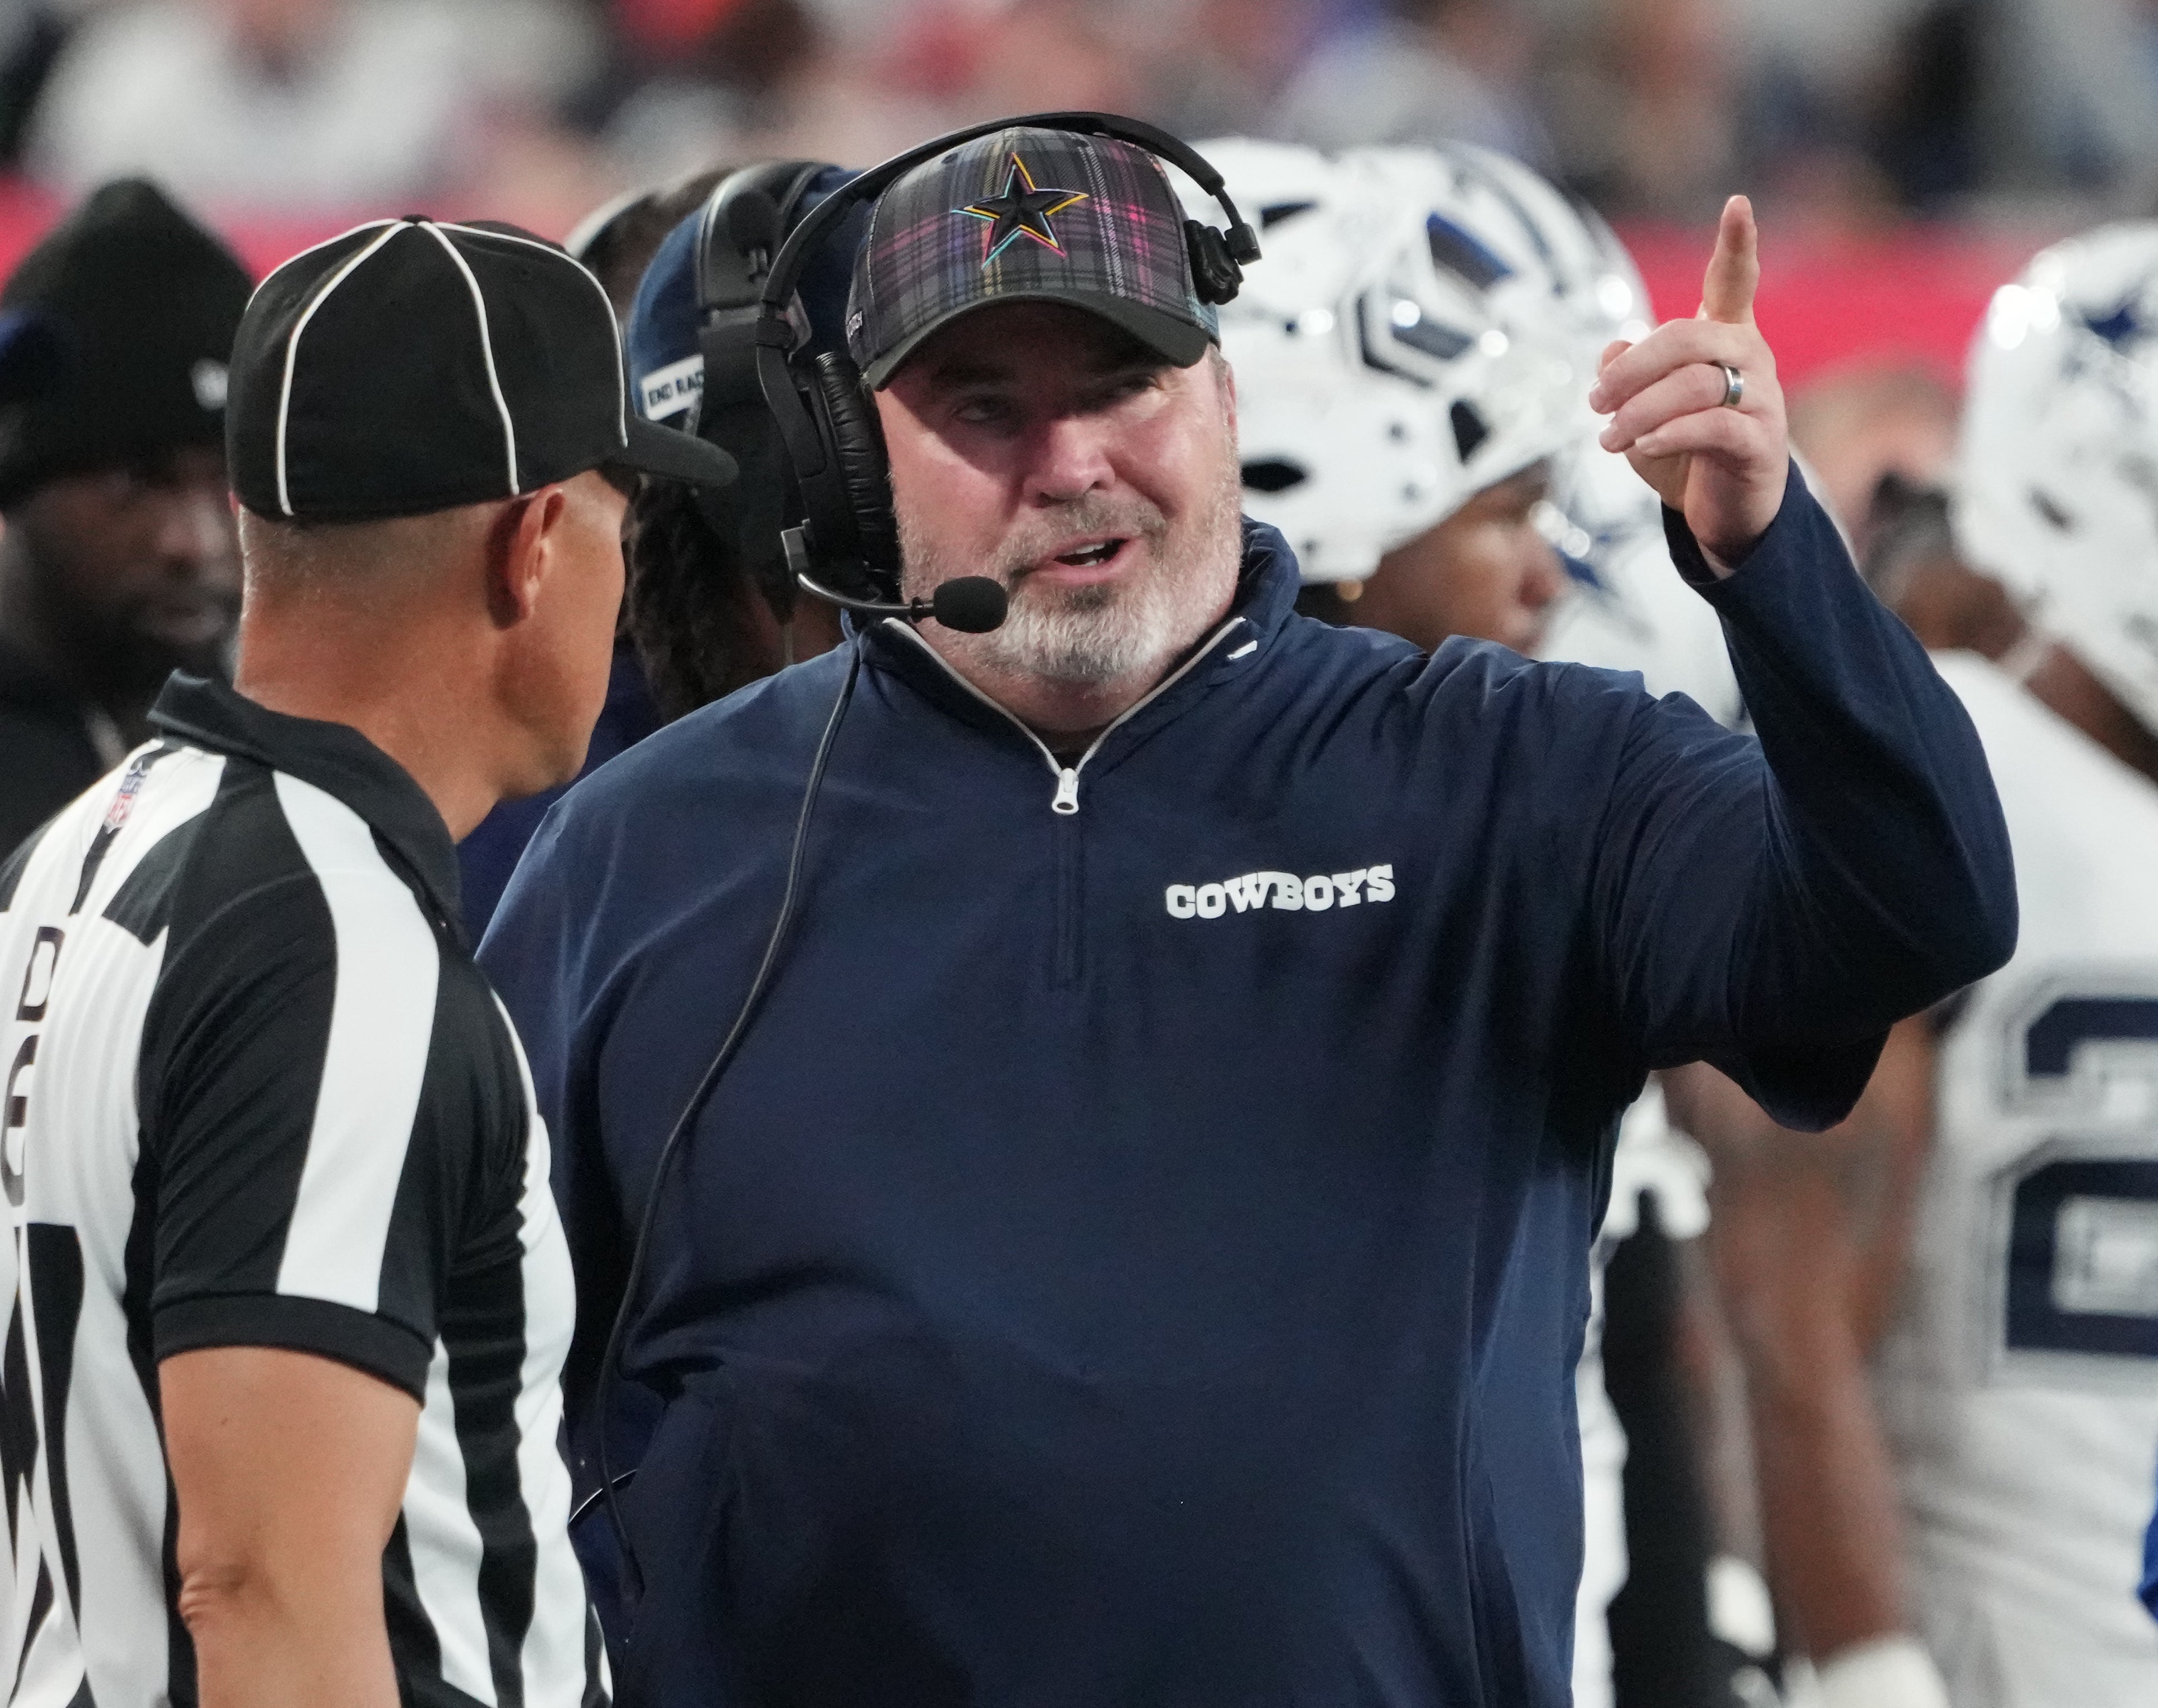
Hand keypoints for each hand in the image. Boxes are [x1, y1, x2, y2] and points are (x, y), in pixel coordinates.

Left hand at [1587, 196, 1787, 567]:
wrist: (1723, 512)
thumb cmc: (1684, 451)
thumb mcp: (1643, 410)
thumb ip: (1628, 374)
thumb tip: (1612, 348)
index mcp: (1725, 337)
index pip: (1734, 282)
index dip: (1737, 244)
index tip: (1738, 203)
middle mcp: (1750, 357)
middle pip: (1687, 337)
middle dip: (1631, 368)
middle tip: (1594, 402)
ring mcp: (1763, 398)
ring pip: (1694, 384)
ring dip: (1638, 412)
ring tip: (1607, 439)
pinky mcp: (1760, 442)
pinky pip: (1711, 426)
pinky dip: (1668, 434)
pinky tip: (1641, 448)